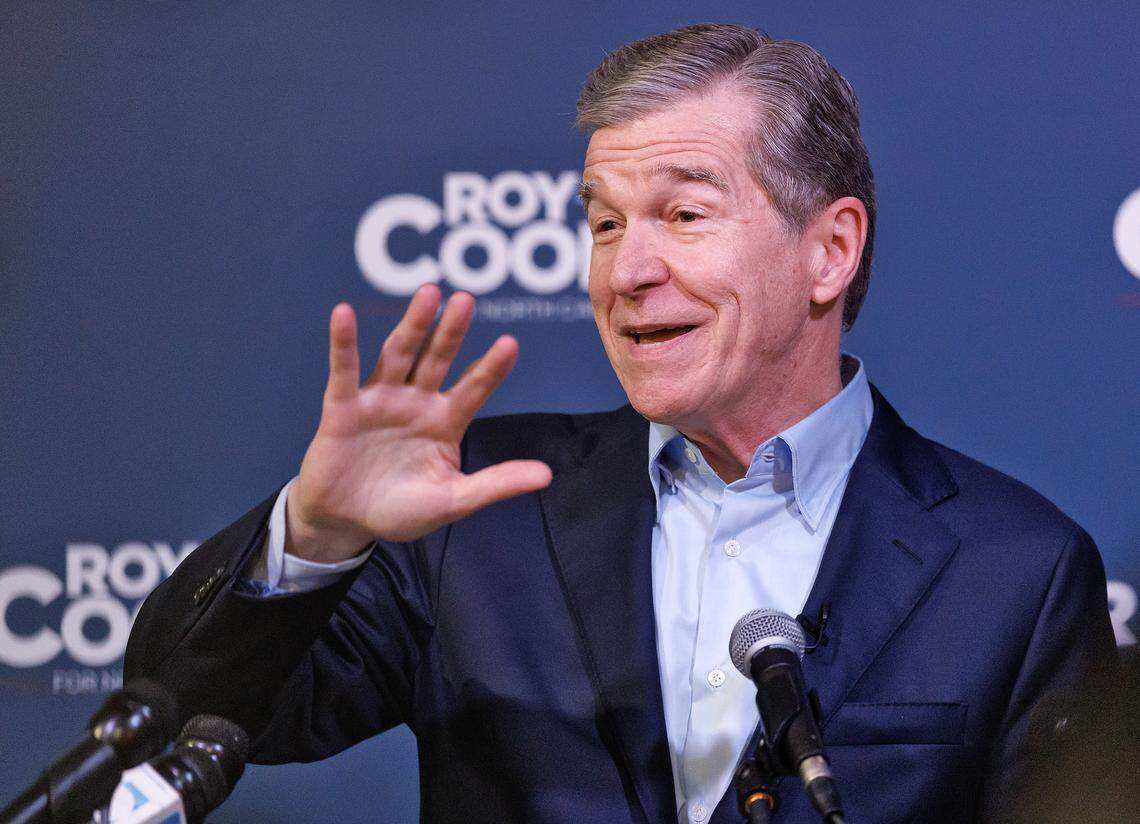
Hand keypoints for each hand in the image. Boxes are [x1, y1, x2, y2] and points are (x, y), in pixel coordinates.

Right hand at [285, 285, 552, 561]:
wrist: (347, 521)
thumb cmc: (400, 510)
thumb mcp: (453, 500)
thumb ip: (495, 484)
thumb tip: (546, 475)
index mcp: (446, 422)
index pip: (474, 388)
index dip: (490, 368)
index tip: (511, 343)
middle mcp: (416, 402)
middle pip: (437, 359)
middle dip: (451, 331)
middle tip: (467, 300)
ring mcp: (380, 400)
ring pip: (399, 354)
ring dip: (413, 325)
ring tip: (429, 293)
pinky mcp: (343, 407)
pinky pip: (345, 371)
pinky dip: (344, 343)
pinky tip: (344, 313)